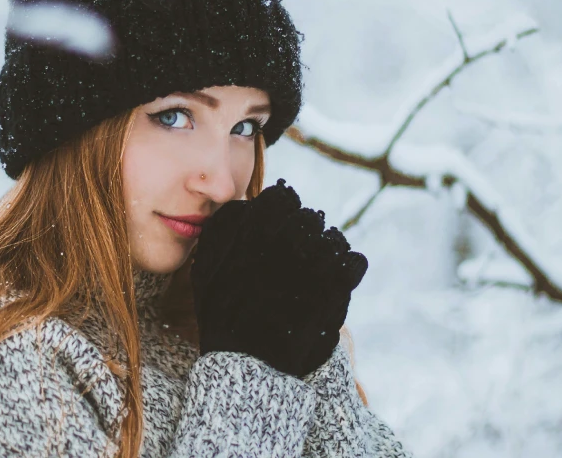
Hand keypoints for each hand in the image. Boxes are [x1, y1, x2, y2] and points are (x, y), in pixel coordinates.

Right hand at [190, 178, 367, 377]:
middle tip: (299, 249)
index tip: (281, 223)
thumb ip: (225, 228)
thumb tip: (248, 205)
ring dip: (327, 247)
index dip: (283, 208)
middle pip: (310, 217)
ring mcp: (315, 264)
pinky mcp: (338, 289)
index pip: (282, 198)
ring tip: (317, 267)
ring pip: (333, 238)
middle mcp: (287, 242)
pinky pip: (354, 261)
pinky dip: (348, 265)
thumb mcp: (207, 267)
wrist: (247, 363)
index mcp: (255, 232)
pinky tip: (336, 277)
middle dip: (305, 229)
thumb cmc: (222, 314)